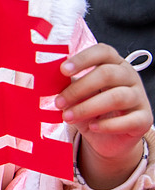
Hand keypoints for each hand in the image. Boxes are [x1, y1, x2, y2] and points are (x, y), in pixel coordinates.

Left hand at [57, 44, 152, 189]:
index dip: (83, 59)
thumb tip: (44, 78)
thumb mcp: (76, 94)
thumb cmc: (89, 108)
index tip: (62, 70)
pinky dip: (108, 124)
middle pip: (107, 74)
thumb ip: (67, 83)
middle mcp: (130, 76)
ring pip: (118, 97)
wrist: (107, 137)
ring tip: (68, 117)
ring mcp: (140, 97)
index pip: (103, 51)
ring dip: (88, 107)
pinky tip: (92, 127)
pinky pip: (129, 120)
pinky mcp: (144, 119)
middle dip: (78, 88)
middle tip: (58, 102)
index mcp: (113, 63)